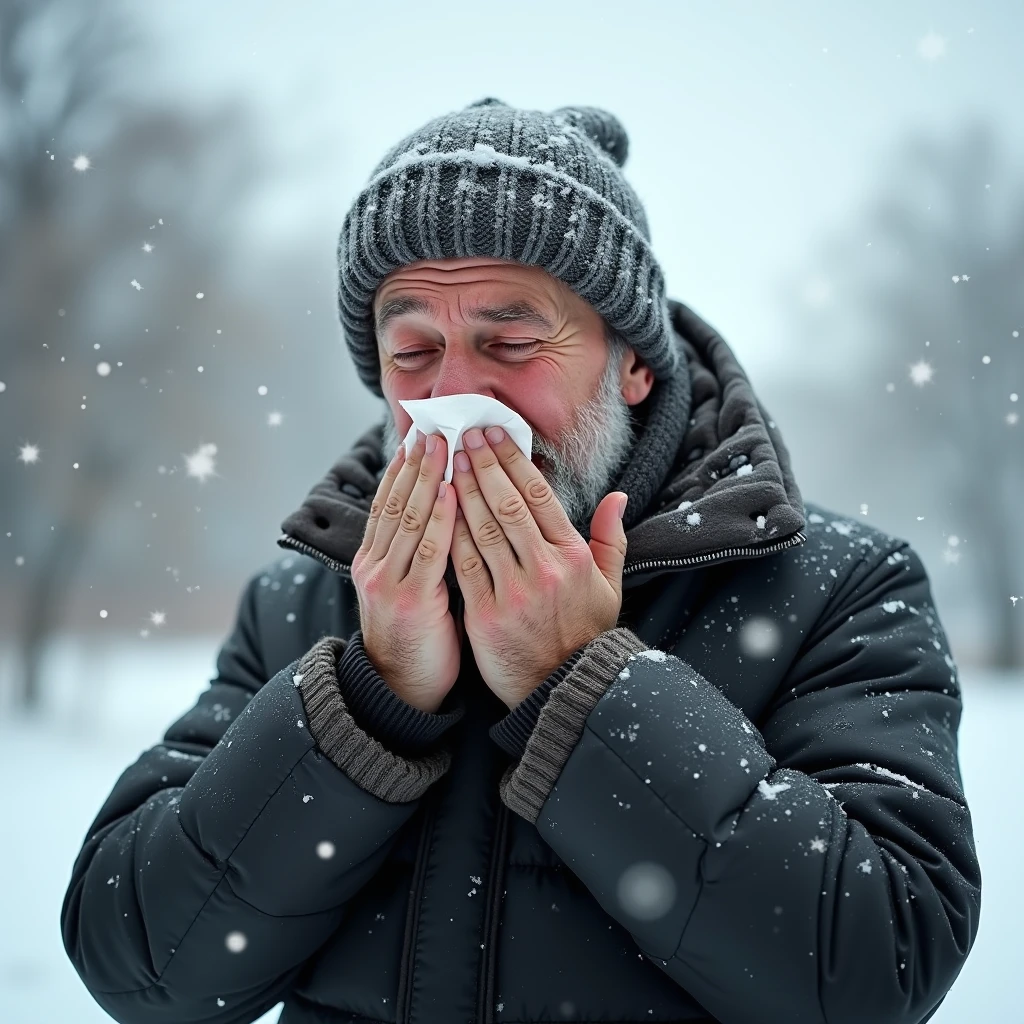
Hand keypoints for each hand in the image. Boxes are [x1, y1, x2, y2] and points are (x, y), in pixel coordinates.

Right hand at [351, 430, 460, 713]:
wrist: (399, 691)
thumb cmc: (417, 638)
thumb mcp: (410, 589)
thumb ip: (419, 553)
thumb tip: (444, 513)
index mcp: (374, 560)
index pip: (387, 502)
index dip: (403, 468)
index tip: (419, 437)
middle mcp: (374, 564)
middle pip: (395, 501)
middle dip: (416, 463)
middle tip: (434, 428)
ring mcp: (387, 581)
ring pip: (408, 517)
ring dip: (428, 478)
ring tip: (444, 446)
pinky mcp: (409, 600)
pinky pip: (427, 550)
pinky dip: (440, 518)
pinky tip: (454, 492)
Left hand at [449, 425, 627, 709]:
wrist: (564, 689)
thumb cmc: (586, 634)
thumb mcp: (610, 586)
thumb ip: (610, 539)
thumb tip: (618, 496)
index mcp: (572, 556)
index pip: (539, 495)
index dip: (513, 460)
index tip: (495, 435)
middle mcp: (544, 569)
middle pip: (507, 504)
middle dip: (483, 464)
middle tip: (465, 435)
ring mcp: (513, 591)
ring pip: (482, 528)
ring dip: (462, 490)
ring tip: (448, 460)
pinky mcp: (485, 614)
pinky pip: (462, 564)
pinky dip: (449, 533)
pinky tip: (437, 508)